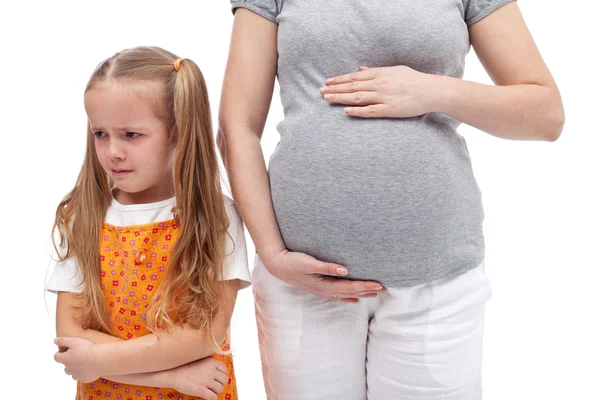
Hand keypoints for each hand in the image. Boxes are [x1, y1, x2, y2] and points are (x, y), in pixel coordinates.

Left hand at [54, 337, 99, 382]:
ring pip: (72, 373)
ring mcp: (77, 374)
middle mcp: (69, 368)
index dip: (59, 353)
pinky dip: (84, 373)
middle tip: (76, 356)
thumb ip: (63, 341)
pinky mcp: (85, 378)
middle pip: (65, 367)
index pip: (56, 357)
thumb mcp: (74, 341)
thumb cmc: (87, 349)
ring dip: (75, 369)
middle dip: (68, 362)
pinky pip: (82, 377)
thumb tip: (55, 340)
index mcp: (65, 359)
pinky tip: (90, 368)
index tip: (65, 350)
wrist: (100, 360)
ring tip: (83, 363)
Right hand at [171, 357, 228, 399]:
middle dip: (220, 384)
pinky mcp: (200, 390)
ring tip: (210, 391)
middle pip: (224, 380)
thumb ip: (210, 365)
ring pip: (220, 389)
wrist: (173, 373)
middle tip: (214, 385)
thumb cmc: (185, 367)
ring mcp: (206, 381)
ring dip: (216, 391)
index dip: (222, 375)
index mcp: (211, 362)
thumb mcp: (200, 361)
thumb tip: (218, 372)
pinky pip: (213, 397)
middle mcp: (211, 371)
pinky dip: (213, 398)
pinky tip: (209, 397)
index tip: (217, 378)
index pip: (225, 370)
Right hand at [263, 249, 384, 302]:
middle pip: (350, 292)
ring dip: (359, 294)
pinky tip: (354, 299)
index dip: (365, 286)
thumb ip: (326, 267)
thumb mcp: (308, 262)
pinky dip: (348, 296)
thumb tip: (344, 270)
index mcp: (324, 284)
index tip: (379, 284)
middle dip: (367, 291)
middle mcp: (324, 290)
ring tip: (373, 294)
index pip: (350, 287)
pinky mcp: (318, 286)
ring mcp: (321, 290)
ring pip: (345, 294)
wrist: (277, 266)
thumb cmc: (292, 262)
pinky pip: (337, 295)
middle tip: (383, 289)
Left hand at [320, 65, 440, 117]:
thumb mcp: (395, 70)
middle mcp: (380, 84)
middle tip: (321, 91)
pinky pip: (370, 111)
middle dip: (335, 89)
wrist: (431, 90)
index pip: (355, 76)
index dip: (340, 79)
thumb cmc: (414, 80)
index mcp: (381, 73)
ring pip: (358, 97)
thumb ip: (376, 70)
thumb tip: (360, 68)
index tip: (328, 82)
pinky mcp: (390, 109)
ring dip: (341, 98)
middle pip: (353, 86)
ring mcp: (384, 97)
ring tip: (328, 99)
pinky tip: (346, 111)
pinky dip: (357, 111)